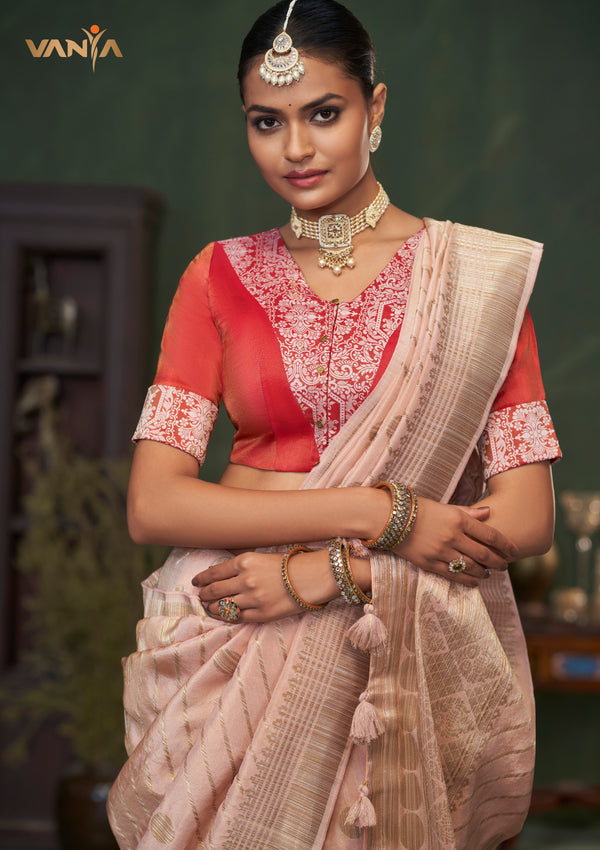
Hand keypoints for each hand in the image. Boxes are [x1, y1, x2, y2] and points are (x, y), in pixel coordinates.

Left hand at [192, 549, 337, 622]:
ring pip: (224, 606)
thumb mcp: (261, 557)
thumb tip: (220, 576)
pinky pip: (238, 617)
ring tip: (209, 607)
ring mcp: (253, 598)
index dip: (202, 579)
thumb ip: (241, 566)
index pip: (215, 572)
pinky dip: (227, 617)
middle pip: (215, 590)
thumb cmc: (288, 564)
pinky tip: (223, 615)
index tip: (196, 582)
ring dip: (213, 608)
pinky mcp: (262, 614)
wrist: (312, 577)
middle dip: (204, 595)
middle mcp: (246, 580)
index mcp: (245, 562)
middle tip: (200, 597)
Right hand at [394, 498, 517, 587]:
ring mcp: (440, 551)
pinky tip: (475, 581)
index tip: (514, 551)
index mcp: (458, 519)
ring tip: (489, 573)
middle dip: (498, 562)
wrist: (389, 518)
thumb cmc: (418, 509)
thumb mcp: (445, 506)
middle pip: (484, 554)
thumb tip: (489, 513)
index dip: (506, 545)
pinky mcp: (429, 563)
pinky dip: (468, 580)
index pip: (490, 535)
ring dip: (484, 572)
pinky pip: (454, 575)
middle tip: (504, 566)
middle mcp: (452, 536)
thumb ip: (468, 512)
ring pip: (471, 567)